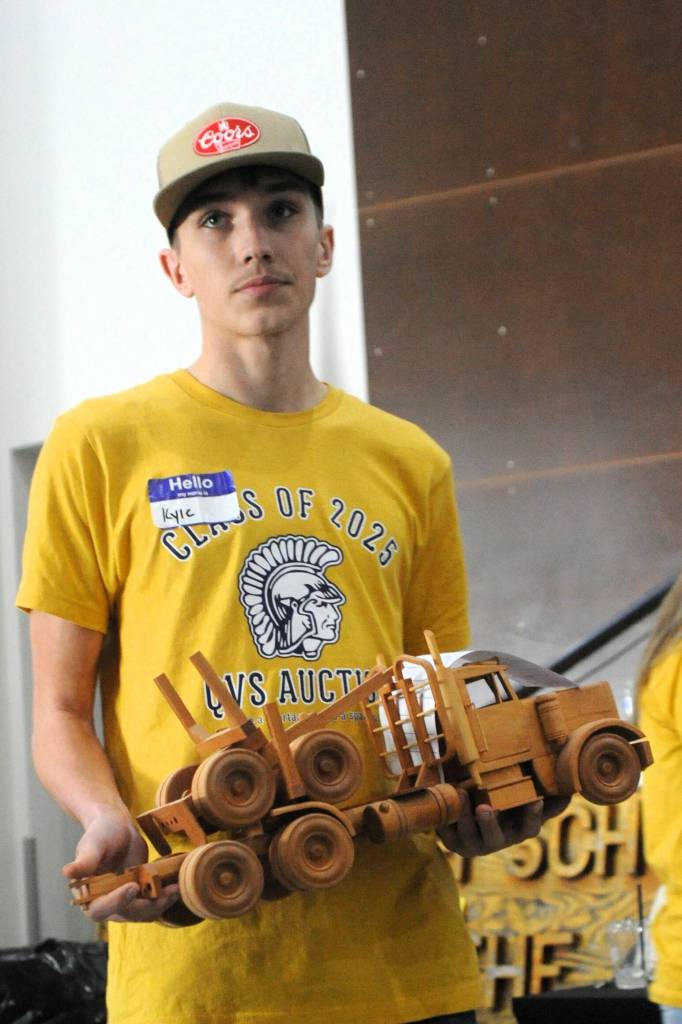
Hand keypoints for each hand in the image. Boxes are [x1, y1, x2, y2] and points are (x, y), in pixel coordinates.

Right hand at [64, 809, 178, 922]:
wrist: (117, 828)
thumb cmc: (101, 833)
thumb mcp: (92, 844)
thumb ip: (85, 860)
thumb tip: (68, 872)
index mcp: (88, 896)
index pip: (100, 909)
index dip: (117, 902)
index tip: (133, 887)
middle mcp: (106, 904)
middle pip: (126, 915)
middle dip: (147, 906)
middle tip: (167, 892)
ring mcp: (125, 902)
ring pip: (142, 913)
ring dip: (160, 904)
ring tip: (175, 889)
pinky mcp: (140, 896)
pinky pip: (152, 903)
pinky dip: (164, 898)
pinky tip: (176, 886)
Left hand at [437, 789, 570, 857]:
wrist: (466, 810)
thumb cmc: (502, 802)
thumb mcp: (521, 798)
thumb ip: (545, 795)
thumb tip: (570, 787)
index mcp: (516, 831)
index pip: (528, 828)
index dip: (532, 816)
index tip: (534, 800)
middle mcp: (495, 841)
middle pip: (494, 838)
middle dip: (490, 824)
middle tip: (486, 807)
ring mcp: (471, 843)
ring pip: (468, 835)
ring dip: (465, 817)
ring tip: (462, 795)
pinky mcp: (451, 840)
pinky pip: (446, 832)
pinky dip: (445, 819)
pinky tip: (445, 800)